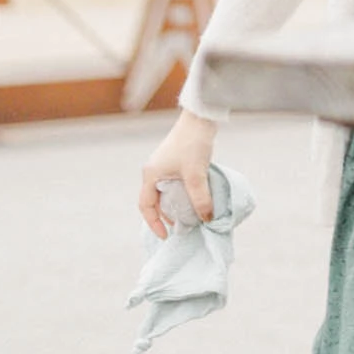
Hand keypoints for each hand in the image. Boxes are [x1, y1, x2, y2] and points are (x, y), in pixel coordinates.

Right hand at [139, 107, 217, 236]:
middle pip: (155, 200)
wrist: (200, 118)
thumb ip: (200, 198)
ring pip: (165, 192)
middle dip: (166, 216)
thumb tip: (207, 219)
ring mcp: (164, 165)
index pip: (146, 206)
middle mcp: (153, 171)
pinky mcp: (175, 160)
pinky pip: (173, 183)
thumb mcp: (196, 175)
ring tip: (189, 215)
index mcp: (151, 175)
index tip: (166, 236)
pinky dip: (181, 194)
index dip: (154, 223)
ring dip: (175, 204)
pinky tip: (194, 198)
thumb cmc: (193, 144)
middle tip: (180, 227)